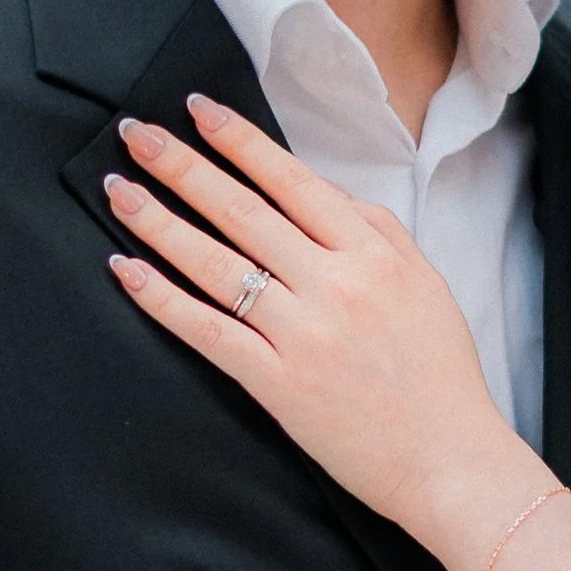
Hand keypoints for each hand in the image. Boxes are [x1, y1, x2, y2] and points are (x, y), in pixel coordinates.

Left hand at [103, 102, 536, 551]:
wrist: (450, 461)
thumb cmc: (440, 375)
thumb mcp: (425, 283)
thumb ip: (377, 229)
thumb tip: (319, 189)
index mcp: (373, 254)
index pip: (292, 181)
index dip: (240, 141)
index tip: (198, 109)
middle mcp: (335, 286)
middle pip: (242, 212)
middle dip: (182, 165)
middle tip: (135, 132)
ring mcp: (303, 336)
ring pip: (215, 264)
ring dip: (159, 222)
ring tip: (120, 190)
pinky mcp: (278, 385)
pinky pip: (208, 332)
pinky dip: (162, 299)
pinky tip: (127, 271)